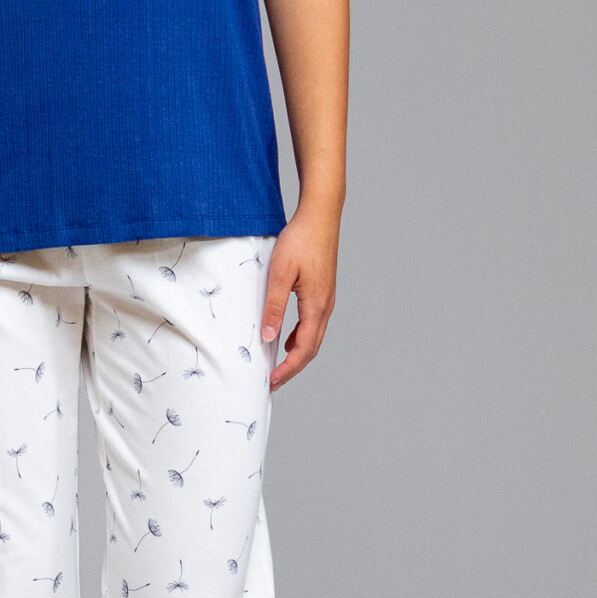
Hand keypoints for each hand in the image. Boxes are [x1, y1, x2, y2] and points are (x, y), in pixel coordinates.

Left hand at [261, 202, 339, 390]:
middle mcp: (326, 306)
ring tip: (277, 365)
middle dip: (293, 368)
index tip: (272, 381)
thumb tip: (270, 337)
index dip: (288, 369)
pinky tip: (286, 338)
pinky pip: (313, 323)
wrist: (320, 215)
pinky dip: (300, 337)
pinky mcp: (323, 291)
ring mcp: (326, 299)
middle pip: (311, 348)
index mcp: (316, 305)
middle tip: (272, 381)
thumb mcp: (280, 274)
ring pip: (314, 337)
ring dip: (297, 354)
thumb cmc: (300, 240)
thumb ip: (275, 306)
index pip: (304, 349)